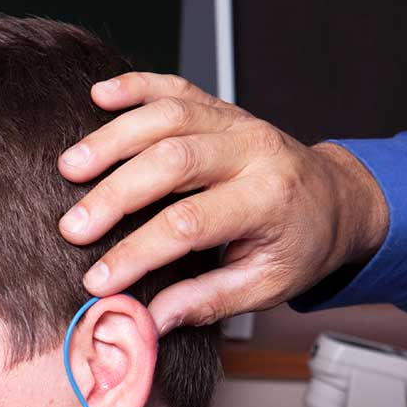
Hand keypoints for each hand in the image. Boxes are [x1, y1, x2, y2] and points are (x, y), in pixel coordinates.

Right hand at [58, 73, 388, 332]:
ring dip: (113, 139)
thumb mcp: (265, 286)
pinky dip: (135, 87)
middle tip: (74, 227)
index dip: (138, 253)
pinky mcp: (221, 108)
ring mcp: (236, 122)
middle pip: (172, 161)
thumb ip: (206, 301)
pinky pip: (175, 87)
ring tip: (71, 168)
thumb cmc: (302, 245)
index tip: (100, 279)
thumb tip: (149, 320)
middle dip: (116, 194)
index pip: (190, 224)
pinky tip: (100, 96)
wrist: (336, 199)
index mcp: (268, 200)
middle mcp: (253, 151)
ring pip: (167, 116)